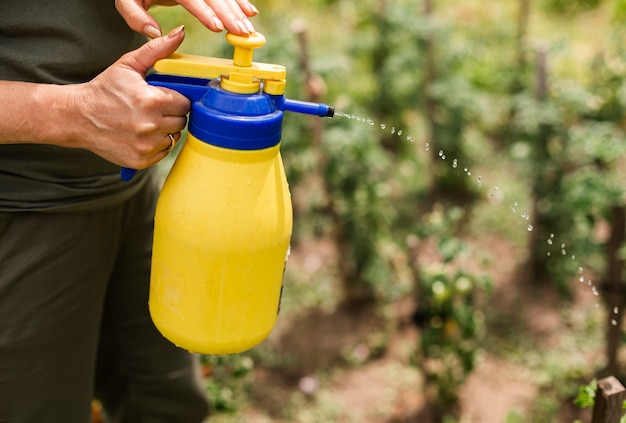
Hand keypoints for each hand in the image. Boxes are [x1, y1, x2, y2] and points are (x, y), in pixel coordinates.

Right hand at [69, 26, 189, 168]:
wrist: (77, 116)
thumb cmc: (104, 90)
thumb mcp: (128, 65)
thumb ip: (157, 50)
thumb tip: (179, 34)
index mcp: (153, 101)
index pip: (185, 103)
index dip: (175, 99)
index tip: (163, 98)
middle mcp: (151, 125)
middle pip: (181, 121)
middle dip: (171, 114)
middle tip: (153, 109)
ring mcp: (146, 145)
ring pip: (173, 138)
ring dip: (164, 130)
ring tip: (146, 121)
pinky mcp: (141, 160)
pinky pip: (162, 153)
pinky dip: (155, 145)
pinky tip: (141, 135)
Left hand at [115, 0, 257, 38]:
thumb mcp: (127, 0)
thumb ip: (136, 17)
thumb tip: (154, 33)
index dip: (206, 13)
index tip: (218, 27)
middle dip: (230, 14)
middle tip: (242, 33)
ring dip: (238, 10)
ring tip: (248, 29)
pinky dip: (239, 1)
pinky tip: (250, 11)